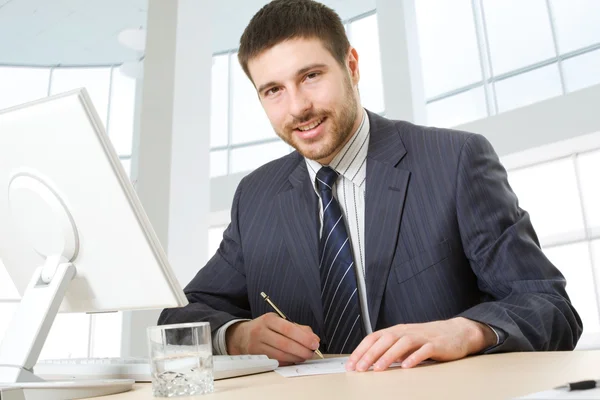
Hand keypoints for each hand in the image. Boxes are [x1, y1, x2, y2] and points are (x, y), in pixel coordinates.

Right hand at [226, 313, 320, 364]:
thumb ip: (298, 328)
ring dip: (296, 357)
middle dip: (302, 349)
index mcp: (268, 319)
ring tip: (305, 356)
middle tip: (312, 352)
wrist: (242, 336)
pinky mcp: (257, 358)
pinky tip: (294, 359)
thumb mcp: (279, 321)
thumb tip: (313, 338)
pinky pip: (276, 362)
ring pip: (280, 355)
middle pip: (285, 343)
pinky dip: (288, 362)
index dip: (303, 337)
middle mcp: (260, 332)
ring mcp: (257, 346)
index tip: (314, 343)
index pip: (288, 328)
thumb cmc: (265, 328)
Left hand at [346, 317, 496, 371]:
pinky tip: (407, 366)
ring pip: (402, 343)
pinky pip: (424, 350)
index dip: (361, 350)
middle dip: (370, 354)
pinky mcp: (436, 345)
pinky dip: (415, 357)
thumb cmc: (428, 338)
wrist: (456, 332)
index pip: (374, 337)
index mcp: (397, 330)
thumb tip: (369, 361)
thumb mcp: (405, 341)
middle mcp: (406, 331)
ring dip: (388, 356)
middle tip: (360, 368)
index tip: (351, 364)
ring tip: (378, 369)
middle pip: (385, 340)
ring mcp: (421, 337)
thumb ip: (390, 349)